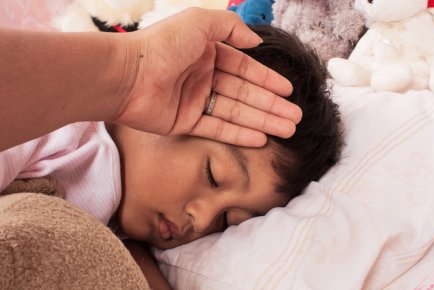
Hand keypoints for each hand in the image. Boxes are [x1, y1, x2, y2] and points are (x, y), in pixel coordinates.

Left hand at [114, 8, 301, 146]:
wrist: (126, 75)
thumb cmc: (162, 45)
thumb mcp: (199, 22)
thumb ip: (230, 28)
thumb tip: (255, 40)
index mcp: (206, 53)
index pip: (244, 69)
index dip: (267, 80)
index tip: (288, 91)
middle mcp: (203, 77)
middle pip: (245, 94)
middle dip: (271, 105)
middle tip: (295, 117)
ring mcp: (195, 101)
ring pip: (236, 112)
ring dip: (262, 121)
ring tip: (287, 129)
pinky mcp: (185, 123)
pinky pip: (218, 128)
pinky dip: (239, 134)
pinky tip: (261, 139)